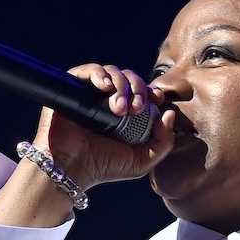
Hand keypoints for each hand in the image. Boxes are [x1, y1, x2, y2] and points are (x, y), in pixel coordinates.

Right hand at [30, 64, 176, 191]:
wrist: (71, 168)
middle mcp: (107, 101)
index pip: (142, 91)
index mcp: (125, 114)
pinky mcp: (72, 89)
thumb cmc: (103, 167)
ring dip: (121, 86)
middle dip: (138, 89)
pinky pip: (88, 70)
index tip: (156, 100)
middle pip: (129, 78)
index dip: (151, 91)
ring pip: (112, 72)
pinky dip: (100, 74)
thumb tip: (169, 113)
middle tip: (136, 108)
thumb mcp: (142, 161)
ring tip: (119, 109)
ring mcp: (90, 94)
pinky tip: (105, 87)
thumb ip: (163, 142)